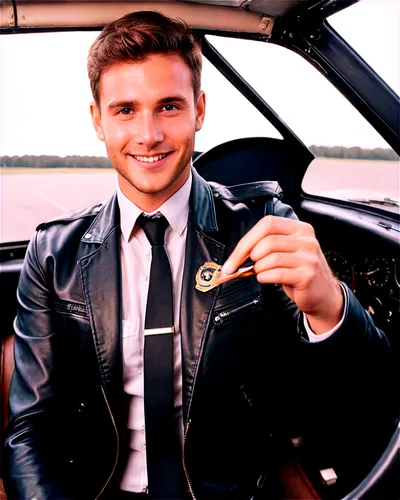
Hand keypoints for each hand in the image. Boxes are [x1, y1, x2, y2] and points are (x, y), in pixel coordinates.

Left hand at [221, 216, 343, 333]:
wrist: (323, 295)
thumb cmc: (300, 273)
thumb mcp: (288, 252)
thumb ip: (267, 246)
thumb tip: (239, 253)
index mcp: (300, 229)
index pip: (268, 224)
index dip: (247, 240)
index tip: (235, 256)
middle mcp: (307, 240)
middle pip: (267, 241)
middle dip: (248, 256)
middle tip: (245, 267)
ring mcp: (309, 257)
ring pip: (270, 258)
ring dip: (258, 268)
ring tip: (260, 272)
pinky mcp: (307, 275)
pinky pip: (276, 273)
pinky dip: (264, 277)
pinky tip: (266, 279)